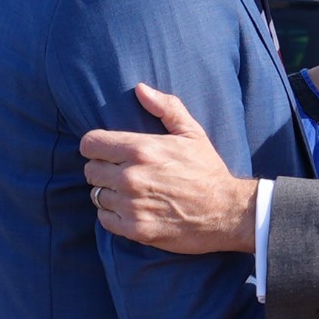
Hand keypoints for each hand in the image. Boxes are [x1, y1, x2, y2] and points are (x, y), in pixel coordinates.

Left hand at [82, 84, 257, 253]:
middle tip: (120, 173)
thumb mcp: (192, 132)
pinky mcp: (135, 229)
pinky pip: (105, 219)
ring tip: (128, 193)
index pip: (90, 144)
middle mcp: (131, 177)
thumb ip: (165, 107)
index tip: (106, 152)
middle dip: (103, 170)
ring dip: (109, 193)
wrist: (227, 212)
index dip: (95, 147)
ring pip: (97, 195)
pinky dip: (113, 215)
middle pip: (90, 171)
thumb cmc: (208, 170)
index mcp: (141, 150)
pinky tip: (131, 210)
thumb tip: (140, 89)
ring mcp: (131, 205)